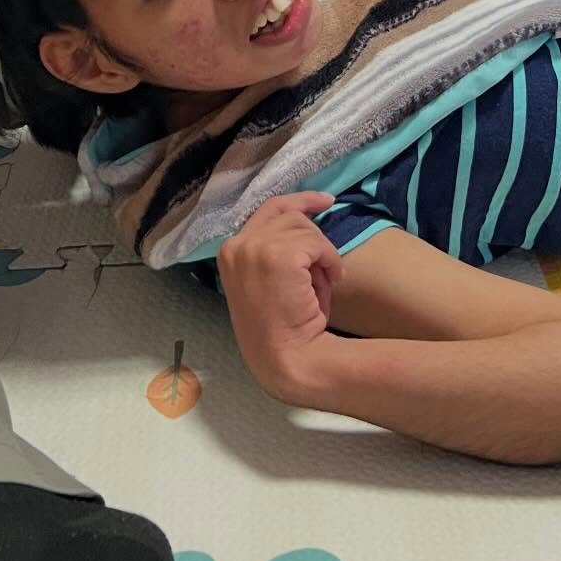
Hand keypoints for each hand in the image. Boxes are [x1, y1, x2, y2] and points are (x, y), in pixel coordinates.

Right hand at [220, 193, 343, 400]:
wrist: (286, 359)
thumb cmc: (284, 326)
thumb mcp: (270, 277)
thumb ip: (276, 247)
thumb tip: (308, 215)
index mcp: (230, 251)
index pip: (269, 209)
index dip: (299, 201)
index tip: (324, 201)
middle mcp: (237, 245)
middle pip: (290, 216)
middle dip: (313, 239)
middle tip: (322, 272)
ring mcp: (255, 248)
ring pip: (306, 228)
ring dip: (322, 254)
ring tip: (320, 285)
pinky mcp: (278, 256)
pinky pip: (318, 244)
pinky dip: (330, 262)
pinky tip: (328, 284)